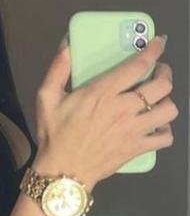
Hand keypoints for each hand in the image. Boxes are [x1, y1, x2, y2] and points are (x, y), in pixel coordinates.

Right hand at [34, 34, 176, 189]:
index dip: (154, 50)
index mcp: (103, 93)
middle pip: (162, 86)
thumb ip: (58, 68)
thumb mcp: (46, 98)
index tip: (159, 43)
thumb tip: (68, 43)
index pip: (139, 65)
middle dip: (165, 74)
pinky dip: (165, 131)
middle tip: (158, 73)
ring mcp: (133, 130)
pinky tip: (156, 126)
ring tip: (158, 100)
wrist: (62, 173)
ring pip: (168, 110)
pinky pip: (165, 138)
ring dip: (167, 101)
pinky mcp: (137, 148)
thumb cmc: (55, 135)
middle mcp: (124, 109)